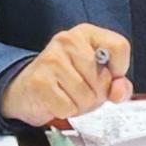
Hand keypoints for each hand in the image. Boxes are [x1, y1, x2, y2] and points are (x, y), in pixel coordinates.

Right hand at [0, 24, 132, 125]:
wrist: (26, 90)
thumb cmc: (65, 81)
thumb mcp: (95, 76)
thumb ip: (116, 83)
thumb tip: (119, 91)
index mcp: (86, 34)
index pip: (119, 46)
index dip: (120, 69)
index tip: (110, 76)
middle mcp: (68, 41)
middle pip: (103, 79)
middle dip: (97, 95)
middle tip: (83, 91)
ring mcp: (52, 59)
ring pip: (87, 96)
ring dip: (81, 106)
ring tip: (69, 97)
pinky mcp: (40, 81)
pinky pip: (68, 107)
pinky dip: (66, 111)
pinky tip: (57, 102)